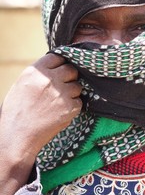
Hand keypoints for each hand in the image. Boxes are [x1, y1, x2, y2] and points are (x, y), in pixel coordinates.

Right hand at [0, 53, 81, 194]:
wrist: (17, 136)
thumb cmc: (16, 112)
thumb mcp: (22, 85)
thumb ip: (39, 74)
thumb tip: (55, 68)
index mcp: (35, 71)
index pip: (58, 57)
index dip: (60, 63)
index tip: (60, 70)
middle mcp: (49, 79)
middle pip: (71, 70)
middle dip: (69, 77)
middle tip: (62, 86)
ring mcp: (61, 93)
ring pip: (77, 86)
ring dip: (72, 92)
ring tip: (60, 102)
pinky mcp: (69, 108)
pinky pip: (79, 102)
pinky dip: (73, 107)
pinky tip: (61, 112)